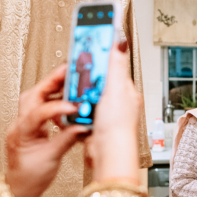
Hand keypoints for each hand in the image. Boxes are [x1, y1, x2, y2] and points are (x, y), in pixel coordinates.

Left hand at [5, 65, 88, 196]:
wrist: (18, 190)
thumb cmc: (29, 178)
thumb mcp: (52, 158)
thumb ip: (68, 138)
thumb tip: (83, 124)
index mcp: (21, 132)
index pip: (39, 112)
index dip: (57, 107)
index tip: (75, 106)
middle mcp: (19, 125)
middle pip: (33, 94)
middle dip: (51, 82)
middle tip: (70, 72)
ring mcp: (23, 125)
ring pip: (35, 98)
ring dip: (52, 90)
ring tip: (70, 85)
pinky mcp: (30, 128)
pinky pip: (40, 109)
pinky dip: (53, 103)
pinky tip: (65, 106)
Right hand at [86, 40, 141, 181]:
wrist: (107, 155)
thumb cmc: (117, 127)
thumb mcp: (117, 89)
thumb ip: (116, 65)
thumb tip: (121, 41)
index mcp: (125, 90)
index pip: (111, 65)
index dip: (99, 55)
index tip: (87, 43)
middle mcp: (116, 101)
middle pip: (95, 80)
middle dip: (83, 78)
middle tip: (74, 74)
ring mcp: (104, 114)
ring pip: (84, 96)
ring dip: (76, 96)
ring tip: (74, 97)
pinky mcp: (92, 125)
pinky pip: (78, 112)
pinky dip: (72, 111)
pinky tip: (71, 111)